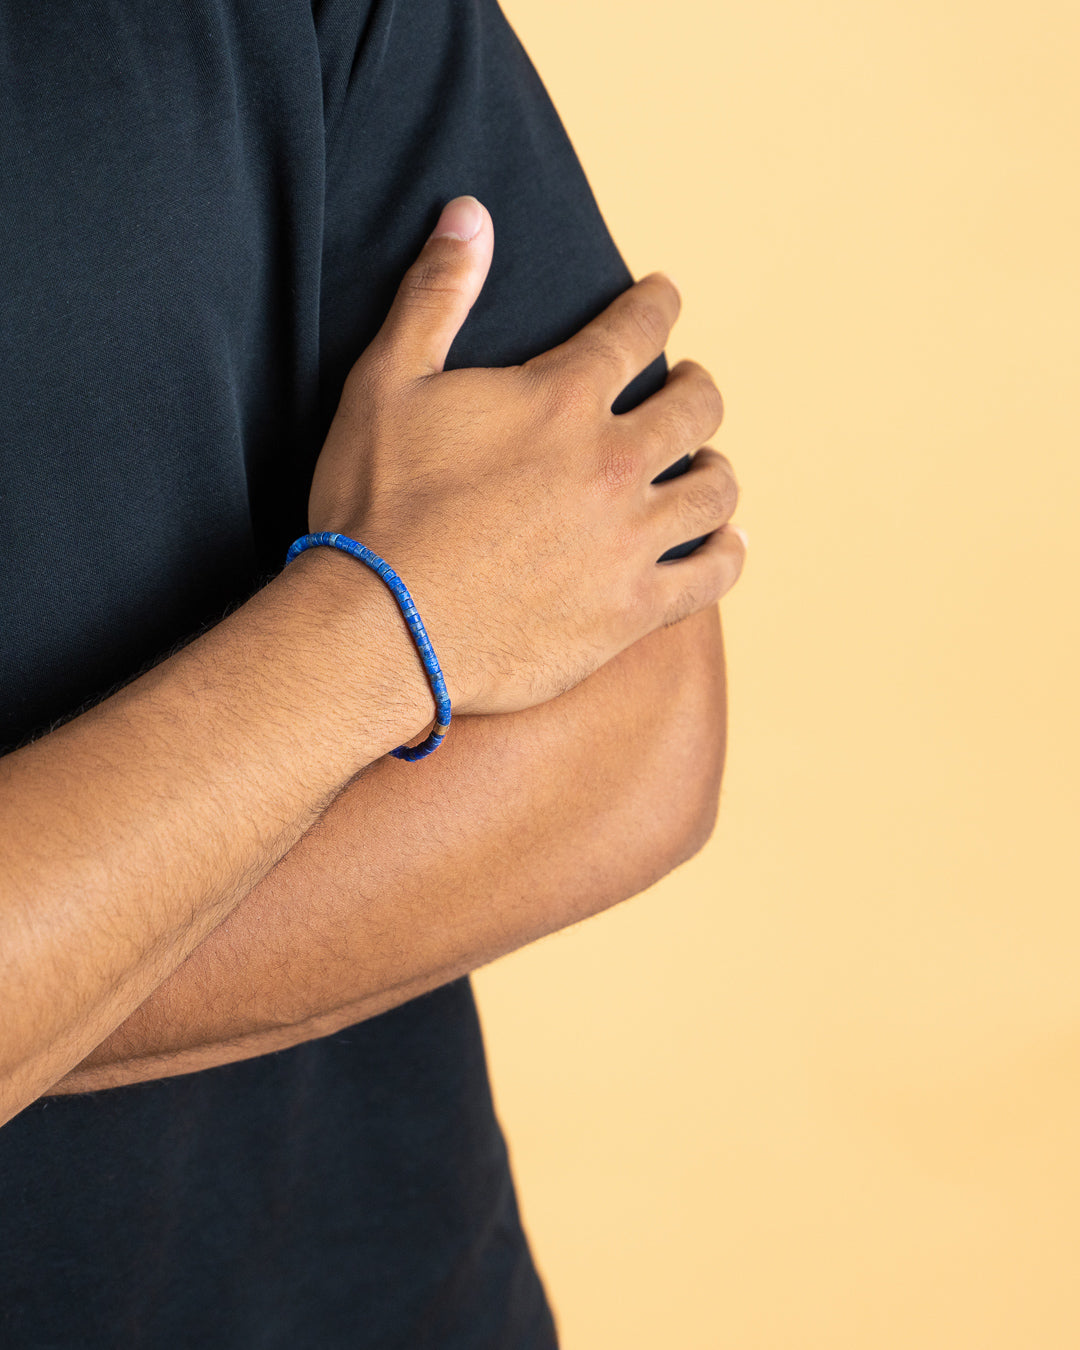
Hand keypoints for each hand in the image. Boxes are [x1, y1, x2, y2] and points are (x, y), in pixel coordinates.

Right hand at [308, 196, 744, 716]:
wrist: (381, 629)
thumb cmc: (376, 504)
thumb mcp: (386, 382)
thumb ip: (435, 294)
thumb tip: (470, 213)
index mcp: (562, 399)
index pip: (637, 327)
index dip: (657, 302)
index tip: (664, 294)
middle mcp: (613, 463)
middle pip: (697, 407)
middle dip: (698, 386)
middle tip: (690, 387)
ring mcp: (629, 540)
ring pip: (715, 490)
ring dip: (718, 468)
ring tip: (708, 465)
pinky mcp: (631, 610)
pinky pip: (713, 576)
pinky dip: (729, 554)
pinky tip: (728, 543)